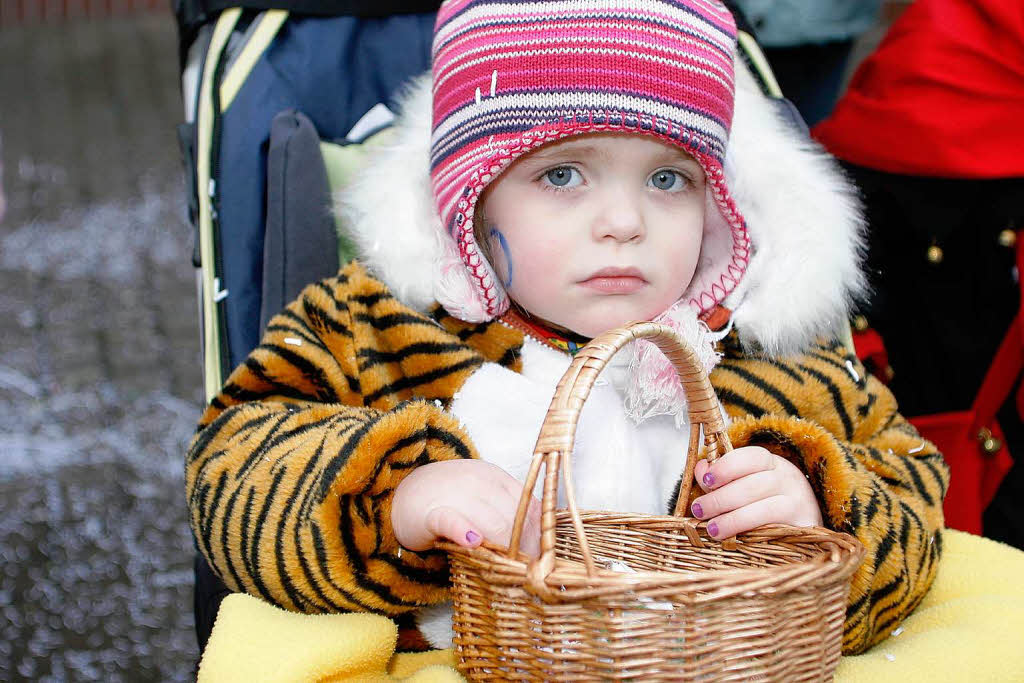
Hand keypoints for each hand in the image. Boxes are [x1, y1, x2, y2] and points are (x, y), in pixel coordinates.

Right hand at [391, 459, 541, 556]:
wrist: (403, 495)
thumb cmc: (449, 502)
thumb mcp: (481, 498)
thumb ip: (506, 514)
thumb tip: (538, 547)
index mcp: (494, 476)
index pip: (529, 507)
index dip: (538, 537)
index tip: (541, 560)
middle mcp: (478, 481)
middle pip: (514, 518)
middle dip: (524, 550)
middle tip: (527, 574)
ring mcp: (454, 494)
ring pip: (493, 523)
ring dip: (505, 550)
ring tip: (508, 571)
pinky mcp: (432, 513)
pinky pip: (453, 520)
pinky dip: (465, 532)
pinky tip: (474, 543)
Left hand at [689, 446, 822, 538]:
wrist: (803, 528)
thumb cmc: (764, 503)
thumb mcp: (742, 485)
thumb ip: (719, 478)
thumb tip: (700, 468)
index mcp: (772, 463)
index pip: (753, 457)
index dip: (727, 467)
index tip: (707, 480)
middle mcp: (788, 479)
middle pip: (753, 485)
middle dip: (720, 498)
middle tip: (699, 509)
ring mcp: (798, 502)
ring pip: (764, 508)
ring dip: (732, 519)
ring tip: (711, 529)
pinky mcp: (802, 527)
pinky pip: (774, 529)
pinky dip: (749, 532)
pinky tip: (732, 539)